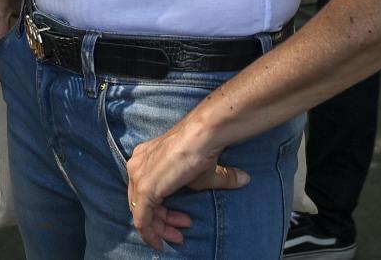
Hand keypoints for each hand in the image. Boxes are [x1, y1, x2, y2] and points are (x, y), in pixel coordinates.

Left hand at [126, 118, 247, 250]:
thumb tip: (244, 179)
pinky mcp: (144, 188)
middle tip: (180, 231)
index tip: (179, 222)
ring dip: (160, 228)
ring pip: (141, 212)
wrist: (202, 137)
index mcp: (145, 158)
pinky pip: (141, 218)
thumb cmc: (203, 149)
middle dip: (161, 221)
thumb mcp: (207, 171)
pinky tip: (159, 243)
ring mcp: (138, 175)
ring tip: (179, 236)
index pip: (146, 191)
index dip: (161, 210)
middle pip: (142, 202)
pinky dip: (149, 233)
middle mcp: (137, 165)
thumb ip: (217, 179)